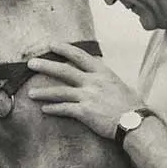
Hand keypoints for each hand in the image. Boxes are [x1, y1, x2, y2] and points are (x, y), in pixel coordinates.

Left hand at [26, 43, 144, 139]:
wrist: (135, 122)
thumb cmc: (131, 106)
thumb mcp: (119, 85)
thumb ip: (105, 80)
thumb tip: (97, 78)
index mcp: (103, 72)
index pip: (80, 56)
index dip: (64, 49)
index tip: (51, 45)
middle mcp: (93, 81)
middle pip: (64, 70)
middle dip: (46, 65)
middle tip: (31, 63)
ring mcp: (88, 96)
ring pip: (60, 91)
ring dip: (44, 92)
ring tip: (31, 93)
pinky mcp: (85, 112)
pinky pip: (64, 109)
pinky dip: (53, 109)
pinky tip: (44, 110)